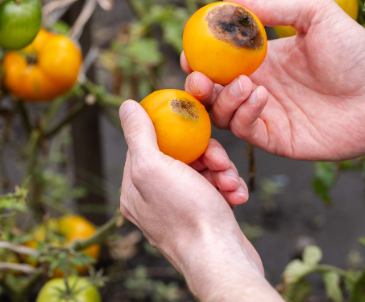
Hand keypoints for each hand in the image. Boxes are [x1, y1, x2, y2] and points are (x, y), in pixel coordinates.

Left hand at [119, 100, 281, 300]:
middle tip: (219, 160)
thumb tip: (127, 105)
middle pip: (180, 156)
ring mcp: (179, 209)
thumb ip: (139, 134)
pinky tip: (238, 195)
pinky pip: (216, 190)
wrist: (221, 260)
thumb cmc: (186, 215)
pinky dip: (229, 188)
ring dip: (222, 171)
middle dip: (206, 154)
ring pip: (203, 172)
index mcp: (134, 188)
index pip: (148, 145)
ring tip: (231, 183)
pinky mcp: (204, 218)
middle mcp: (153, 200)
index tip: (191, 124)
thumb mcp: (154, 166)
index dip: (170, 130)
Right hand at [183, 0, 364, 160]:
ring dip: (224, 98)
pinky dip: (244, 113)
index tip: (190, 51)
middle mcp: (257, 87)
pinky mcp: (274, 139)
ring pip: (221, 113)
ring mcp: (265, 114)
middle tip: (200, 77)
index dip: (199, 57)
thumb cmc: (355, 51)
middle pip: (211, 91)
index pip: (217, 61)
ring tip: (246, 83)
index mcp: (261, 60)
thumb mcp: (315, 14)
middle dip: (198, 85)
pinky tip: (262, 95)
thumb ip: (273, 7)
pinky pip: (244, 129)